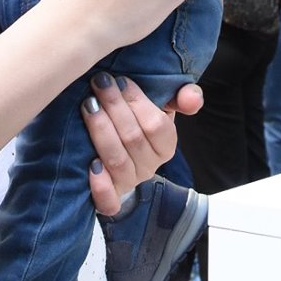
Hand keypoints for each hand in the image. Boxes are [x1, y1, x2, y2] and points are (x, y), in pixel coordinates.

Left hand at [81, 74, 203, 214]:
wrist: (122, 158)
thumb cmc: (140, 125)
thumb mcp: (162, 108)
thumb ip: (182, 97)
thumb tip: (192, 96)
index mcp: (166, 145)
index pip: (156, 125)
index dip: (137, 102)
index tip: (120, 80)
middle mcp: (150, 166)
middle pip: (133, 138)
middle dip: (114, 108)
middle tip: (99, 84)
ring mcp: (130, 183)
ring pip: (117, 161)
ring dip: (101, 131)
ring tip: (88, 106)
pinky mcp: (111, 198)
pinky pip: (109, 200)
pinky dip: (101, 186)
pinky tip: (91, 167)